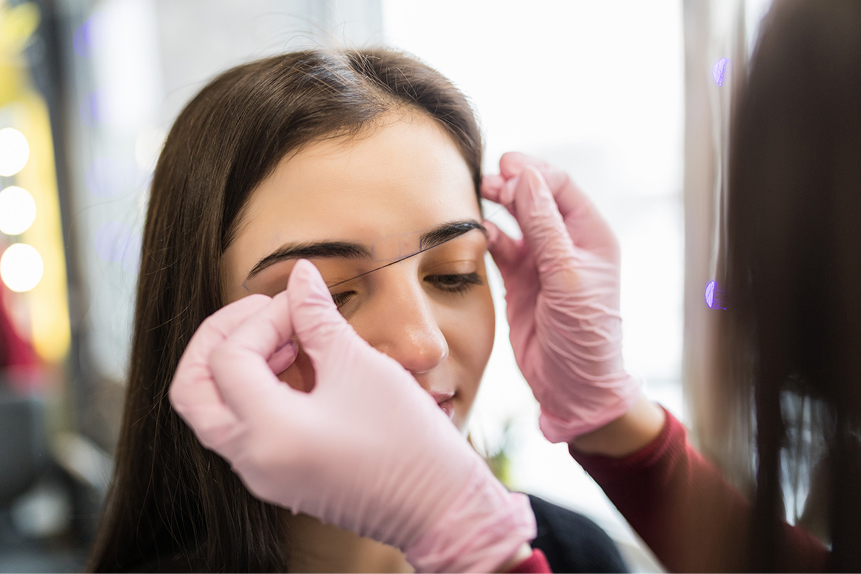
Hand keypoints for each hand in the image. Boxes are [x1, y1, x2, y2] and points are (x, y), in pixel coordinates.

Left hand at [168, 259, 534, 572]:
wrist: (440, 507)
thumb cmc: (408, 443)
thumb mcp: (360, 367)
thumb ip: (317, 316)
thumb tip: (300, 277)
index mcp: (267, 432)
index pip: (229, 357)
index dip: (263, 317)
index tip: (301, 301)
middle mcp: (252, 459)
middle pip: (191, 389)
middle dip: (218, 340)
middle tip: (260, 313)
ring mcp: (261, 474)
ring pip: (211, 410)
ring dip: (235, 364)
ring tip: (286, 339)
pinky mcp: (279, 477)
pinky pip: (242, 428)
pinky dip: (254, 391)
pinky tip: (296, 367)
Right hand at [481, 152, 640, 442]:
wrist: (573, 387)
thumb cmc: (585, 336)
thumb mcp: (567, 277)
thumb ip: (545, 227)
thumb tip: (527, 177)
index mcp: (591, 237)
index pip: (560, 188)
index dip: (534, 172)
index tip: (506, 165)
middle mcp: (567, 245)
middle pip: (536, 199)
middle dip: (511, 185)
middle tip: (485, 181)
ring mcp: (541, 263)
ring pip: (515, 221)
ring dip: (497, 207)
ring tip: (476, 197)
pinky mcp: (520, 281)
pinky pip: (501, 248)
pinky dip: (487, 237)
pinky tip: (474, 232)